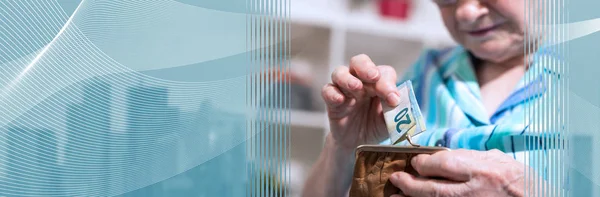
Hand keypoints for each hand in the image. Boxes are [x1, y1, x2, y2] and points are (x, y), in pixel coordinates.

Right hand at [321, 54, 399, 151]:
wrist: (358, 144)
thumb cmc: (375, 127)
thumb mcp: (389, 121)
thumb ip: (393, 110)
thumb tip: (395, 100)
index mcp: (378, 83)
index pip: (383, 73)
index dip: (388, 83)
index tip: (393, 100)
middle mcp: (361, 81)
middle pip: (359, 62)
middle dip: (366, 67)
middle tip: (373, 76)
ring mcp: (344, 90)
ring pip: (340, 72)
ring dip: (347, 78)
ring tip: (356, 87)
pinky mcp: (332, 101)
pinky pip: (327, 90)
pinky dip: (332, 93)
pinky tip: (340, 100)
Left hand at [389, 149, 533, 196]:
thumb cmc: (522, 182)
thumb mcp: (501, 162)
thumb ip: (472, 158)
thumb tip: (443, 156)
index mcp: (483, 171)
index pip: (443, 164)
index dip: (424, 162)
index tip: (415, 161)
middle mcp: (475, 191)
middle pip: (432, 189)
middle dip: (409, 184)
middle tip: (395, 178)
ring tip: (395, 196)